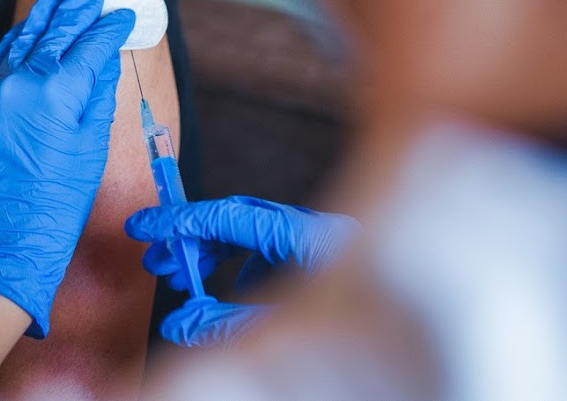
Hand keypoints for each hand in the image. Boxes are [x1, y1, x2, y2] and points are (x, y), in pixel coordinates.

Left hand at [0, 0, 134, 338]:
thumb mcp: (90, 148)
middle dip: (75, 7)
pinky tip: (21, 32)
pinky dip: (9, 47)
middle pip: (52, 33)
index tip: (121, 13)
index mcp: (55, 92)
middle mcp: (17, 83)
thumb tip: (104, 60)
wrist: (3, 240)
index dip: (108, 29)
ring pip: (16, 42)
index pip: (89, 47)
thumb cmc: (56, 202)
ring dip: (39, 17)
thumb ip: (97, 96)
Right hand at [124, 195, 358, 345]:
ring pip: (260, 244)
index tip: (146, 229)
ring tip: (187, 282)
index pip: (233, 218)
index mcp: (313, 240)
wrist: (420, 348)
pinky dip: (249, 276)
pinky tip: (233, 302)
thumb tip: (180, 322)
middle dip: (196, 241)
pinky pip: (279, 263)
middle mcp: (320, 238)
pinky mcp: (331, 273)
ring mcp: (326, 253)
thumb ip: (226, 325)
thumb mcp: (281, 334)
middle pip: (243, 223)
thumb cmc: (363, 342)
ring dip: (219, 261)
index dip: (184, 222)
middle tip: (158, 261)